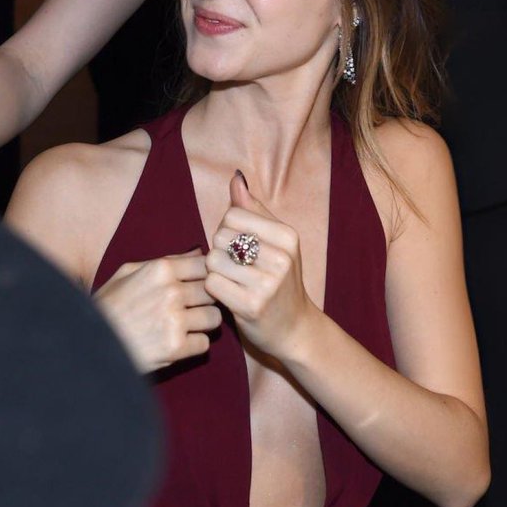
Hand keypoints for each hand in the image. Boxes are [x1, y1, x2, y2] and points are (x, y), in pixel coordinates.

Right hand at [96, 249, 221, 372]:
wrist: (89, 345)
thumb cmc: (108, 306)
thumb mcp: (127, 272)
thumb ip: (165, 260)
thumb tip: (197, 253)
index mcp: (161, 269)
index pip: (206, 265)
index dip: (205, 276)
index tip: (197, 285)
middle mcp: (171, 291)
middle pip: (213, 291)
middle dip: (204, 300)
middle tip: (190, 308)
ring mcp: (175, 320)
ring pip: (214, 317)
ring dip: (202, 324)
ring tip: (183, 326)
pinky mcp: (175, 347)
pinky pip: (204, 344)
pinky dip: (193, 346)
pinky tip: (176, 343)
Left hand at [205, 173, 316, 357]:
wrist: (295, 328)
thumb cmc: (280, 281)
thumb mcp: (277, 241)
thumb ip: (253, 210)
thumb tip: (236, 178)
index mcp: (288, 236)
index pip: (232, 215)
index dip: (227, 229)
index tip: (239, 246)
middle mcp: (281, 258)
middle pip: (220, 236)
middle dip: (220, 250)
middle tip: (236, 267)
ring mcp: (267, 283)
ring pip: (213, 260)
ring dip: (215, 271)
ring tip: (232, 281)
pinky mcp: (251, 306)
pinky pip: (212, 283)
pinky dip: (214, 289)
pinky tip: (229, 295)